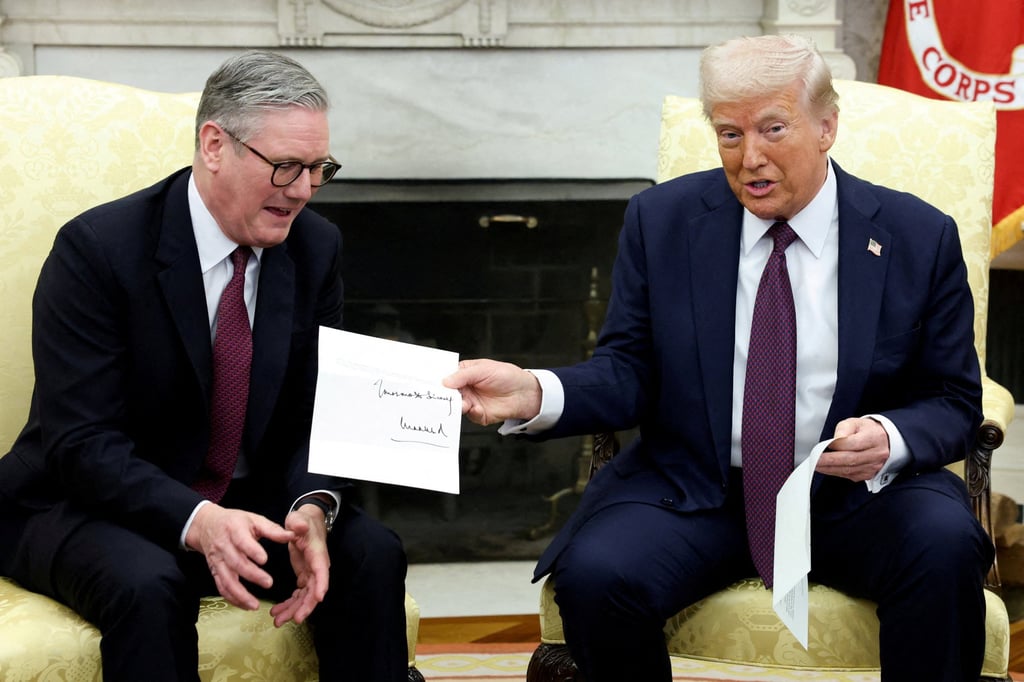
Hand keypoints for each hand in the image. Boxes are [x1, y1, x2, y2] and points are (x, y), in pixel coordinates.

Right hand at [185, 504, 294, 610]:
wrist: (207, 525)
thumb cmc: (234, 522)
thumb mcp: (253, 519)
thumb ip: (272, 529)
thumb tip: (292, 536)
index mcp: (234, 530)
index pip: (242, 541)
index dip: (252, 551)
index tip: (265, 560)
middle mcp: (224, 547)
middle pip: (236, 563)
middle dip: (251, 575)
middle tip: (269, 583)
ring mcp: (217, 561)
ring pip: (226, 580)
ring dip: (240, 594)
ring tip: (255, 605)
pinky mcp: (214, 572)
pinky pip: (221, 588)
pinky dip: (232, 598)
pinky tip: (245, 605)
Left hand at [268, 505, 330, 626]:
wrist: (304, 523)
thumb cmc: (302, 521)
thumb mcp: (298, 519)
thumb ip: (297, 522)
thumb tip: (299, 526)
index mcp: (317, 554)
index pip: (322, 571)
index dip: (321, 585)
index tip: (318, 598)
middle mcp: (317, 567)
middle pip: (314, 590)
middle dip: (306, 606)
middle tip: (295, 619)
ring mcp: (310, 573)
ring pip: (305, 596)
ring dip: (293, 609)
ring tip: (278, 620)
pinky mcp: (304, 575)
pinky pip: (298, 594)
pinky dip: (289, 604)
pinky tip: (277, 612)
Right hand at [442, 358, 541, 424]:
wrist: (524, 392)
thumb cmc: (506, 375)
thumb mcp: (484, 369)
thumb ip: (463, 375)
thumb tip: (445, 382)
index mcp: (464, 374)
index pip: (446, 377)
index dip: (438, 380)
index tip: (430, 384)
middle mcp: (465, 389)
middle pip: (448, 394)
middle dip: (445, 396)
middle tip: (442, 397)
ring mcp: (471, 402)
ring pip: (457, 406)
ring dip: (458, 405)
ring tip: (463, 403)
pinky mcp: (478, 414)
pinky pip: (470, 416)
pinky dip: (472, 413)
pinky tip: (476, 408)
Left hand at [816, 417, 890, 481]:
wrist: (883, 441)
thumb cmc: (867, 431)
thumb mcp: (855, 422)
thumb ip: (843, 429)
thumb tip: (835, 440)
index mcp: (874, 437)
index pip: (853, 443)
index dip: (837, 446)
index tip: (822, 446)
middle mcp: (876, 453)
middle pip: (850, 459)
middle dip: (829, 460)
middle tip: (814, 460)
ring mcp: (873, 466)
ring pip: (849, 470)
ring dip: (830, 468)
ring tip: (816, 465)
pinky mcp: (868, 474)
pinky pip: (850, 475)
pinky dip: (836, 472)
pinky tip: (826, 469)